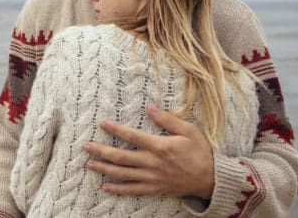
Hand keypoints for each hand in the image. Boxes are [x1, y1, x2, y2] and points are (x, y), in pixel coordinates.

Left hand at [82, 104, 214, 199]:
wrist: (211, 179)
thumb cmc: (200, 152)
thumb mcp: (188, 131)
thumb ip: (167, 119)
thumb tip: (150, 107)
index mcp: (159, 146)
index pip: (132, 136)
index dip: (115, 129)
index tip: (102, 123)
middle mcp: (152, 163)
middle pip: (121, 157)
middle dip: (101, 151)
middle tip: (86, 146)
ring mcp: (152, 178)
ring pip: (122, 174)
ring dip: (104, 169)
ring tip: (89, 164)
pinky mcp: (155, 189)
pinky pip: (133, 190)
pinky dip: (118, 189)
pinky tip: (105, 187)